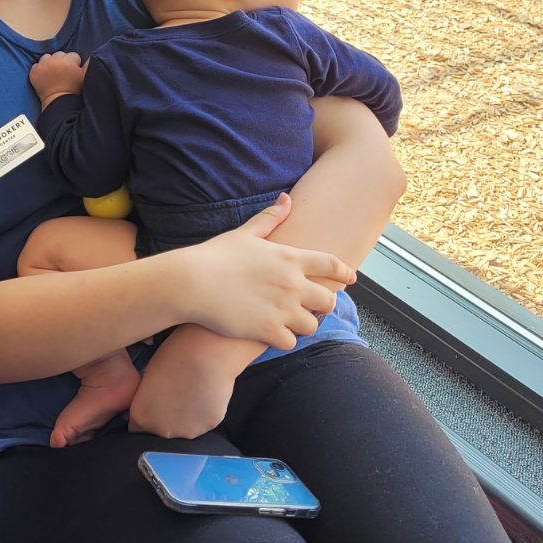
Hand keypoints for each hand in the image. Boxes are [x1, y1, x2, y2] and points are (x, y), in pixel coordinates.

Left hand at [29, 52, 85, 108]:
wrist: (59, 102)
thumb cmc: (74, 90)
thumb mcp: (85, 76)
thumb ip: (88, 64)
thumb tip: (89, 56)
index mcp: (68, 60)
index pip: (73, 55)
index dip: (74, 64)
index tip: (73, 72)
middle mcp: (54, 60)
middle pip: (60, 54)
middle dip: (62, 62)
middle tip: (63, 73)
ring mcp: (42, 65)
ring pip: (47, 57)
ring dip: (50, 63)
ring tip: (53, 73)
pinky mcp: (34, 72)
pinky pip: (37, 65)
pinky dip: (40, 69)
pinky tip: (44, 77)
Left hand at [128, 326, 241, 438]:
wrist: (206, 353)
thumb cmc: (174, 355)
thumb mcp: (148, 375)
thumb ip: (147, 398)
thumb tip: (152, 403)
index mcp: (142, 417)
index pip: (137, 427)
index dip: (146, 414)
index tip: (153, 404)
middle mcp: (163, 430)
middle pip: (161, 431)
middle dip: (165, 417)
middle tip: (174, 395)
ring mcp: (187, 431)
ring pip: (183, 429)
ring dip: (185, 418)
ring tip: (191, 393)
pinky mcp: (208, 426)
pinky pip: (202, 422)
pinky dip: (202, 412)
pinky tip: (204, 393)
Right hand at [179, 194, 354, 349]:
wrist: (192, 282)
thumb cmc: (216, 256)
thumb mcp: (244, 233)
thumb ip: (270, 218)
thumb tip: (287, 199)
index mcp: (290, 258)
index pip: (331, 265)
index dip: (344, 272)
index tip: (350, 278)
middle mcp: (293, 284)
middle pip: (328, 301)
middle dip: (322, 304)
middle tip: (310, 306)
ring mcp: (283, 310)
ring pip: (311, 325)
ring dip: (302, 324)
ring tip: (290, 322)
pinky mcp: (268, 330)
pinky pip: (290, 342)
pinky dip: (283, 340)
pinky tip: (272, 334)